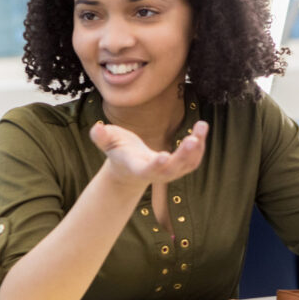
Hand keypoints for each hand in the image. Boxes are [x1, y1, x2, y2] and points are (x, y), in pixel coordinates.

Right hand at [90, 120, 208, 186]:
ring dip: (197, 148)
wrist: (130, 170)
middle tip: (192, 139)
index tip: (164, 156)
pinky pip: (194, 159)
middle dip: (182, 156)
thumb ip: (101, 137)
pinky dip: (200, 145)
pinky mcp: (180, 166)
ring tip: (202, 126)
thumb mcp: (107, 143)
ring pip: (187, 164)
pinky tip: (202, 128)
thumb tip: (96, 128)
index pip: (147, 170)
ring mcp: (170, 172)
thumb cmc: (118, 152)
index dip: (155, 165)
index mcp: (137, 168)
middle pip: (172, 169)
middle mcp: (156, 173)